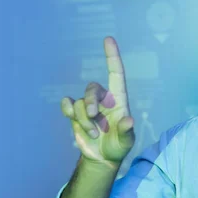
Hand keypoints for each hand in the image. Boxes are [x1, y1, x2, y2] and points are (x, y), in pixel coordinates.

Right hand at [61, 37, 134, 164]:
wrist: (102, 158)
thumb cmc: (119, 146)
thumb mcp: (126, 141)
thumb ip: (127, 131)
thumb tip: (129, 120)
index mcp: (119, 99)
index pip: (116, 73)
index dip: (112, 56)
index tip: (108, 39)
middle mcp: (103, 99)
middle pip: (92, 89)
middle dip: (90, 102)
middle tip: (95, 118)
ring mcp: (88, 106)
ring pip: (79, 102)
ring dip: (84, 119)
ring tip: (94, 134)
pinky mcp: (75, 114)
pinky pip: (67, 104)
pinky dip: (68, 111)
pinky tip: (73, 120)